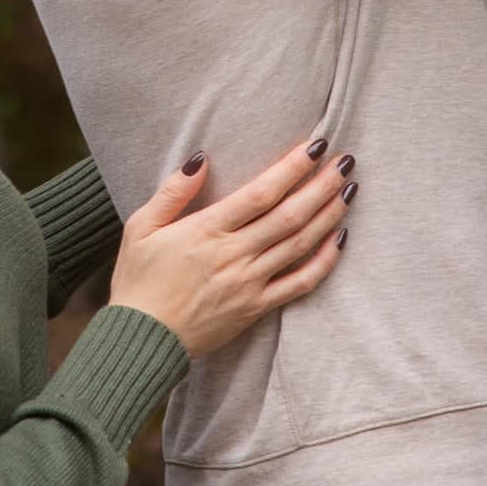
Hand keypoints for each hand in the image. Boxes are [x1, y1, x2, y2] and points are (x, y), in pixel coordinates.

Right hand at [109, 139, 353, 357]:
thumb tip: (201, 158)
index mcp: (206, 230)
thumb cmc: (137, 280)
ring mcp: (248, 284)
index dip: (291, 168)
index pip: (260, 193)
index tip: (315, 145)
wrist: (140, 339)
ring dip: (328, 216)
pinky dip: (323, 263)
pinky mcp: (256, 309)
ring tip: (349, 190)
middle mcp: (233, 255)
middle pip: (289, 215)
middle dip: (321, 185)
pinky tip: (339, 241)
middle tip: (346, 161)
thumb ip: (173, 192)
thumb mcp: (140, 227)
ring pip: (298, 245)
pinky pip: (298, 285)